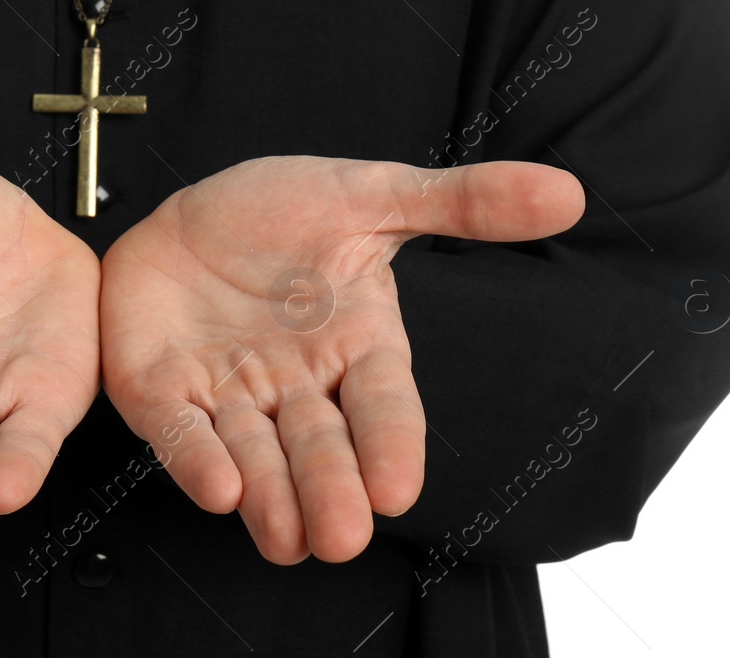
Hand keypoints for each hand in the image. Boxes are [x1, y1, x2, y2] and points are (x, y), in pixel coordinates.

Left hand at [100, 157, 583, 563]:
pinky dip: (196, 461)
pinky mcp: (164, 394)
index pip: (383, 407)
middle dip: (331, 492)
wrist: (185, 209)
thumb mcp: (370, 195)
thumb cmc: (280, 214)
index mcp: (355, 346)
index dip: (391, 447)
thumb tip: (565, 192)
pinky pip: (181, 435)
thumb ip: (461, 202)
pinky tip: (216, 490)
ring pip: (255, 458)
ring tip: (288, 539)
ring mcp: (229, 395)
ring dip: (270, 500)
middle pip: (321, 450)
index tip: (396, 490)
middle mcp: (297, 385)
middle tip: (343, 537)